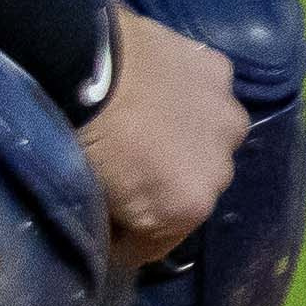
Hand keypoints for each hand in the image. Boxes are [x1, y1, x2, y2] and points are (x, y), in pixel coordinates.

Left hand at [82, 1, 252, 268]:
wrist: (83, 65)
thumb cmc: (79, 141)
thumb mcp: (91, 201)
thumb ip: (117, 222)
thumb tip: (117, 224)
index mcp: (190, 207)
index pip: (160, 241)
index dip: (131, 232)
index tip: (107, 217)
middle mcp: (222, 168)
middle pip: (192, 187)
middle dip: (166, 181)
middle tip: (130, 163)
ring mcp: (226, 116)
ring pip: (209, 138)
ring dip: (187, 136)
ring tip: (149, 121)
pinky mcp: (220, 71)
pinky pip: (207, 93)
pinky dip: (188, 94)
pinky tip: (159, 84)